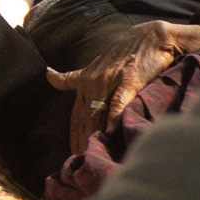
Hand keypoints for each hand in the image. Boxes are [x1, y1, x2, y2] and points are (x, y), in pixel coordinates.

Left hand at [46, 20, 199, 153]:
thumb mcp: (94, 66)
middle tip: (77, 162)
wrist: (150, 36)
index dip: (72, 135)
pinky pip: (118, 100)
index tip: (70, 155)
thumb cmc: (124, 53)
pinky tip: (110, 130)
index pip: (76, 114)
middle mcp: (93, 82)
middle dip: (79, 140)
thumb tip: (50, 76)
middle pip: (83, 117)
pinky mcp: (128, 80)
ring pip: (96, 111)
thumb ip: (73, 76)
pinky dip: (113, 115)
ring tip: (89, 154)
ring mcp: (109, 81)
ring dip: (92, 134)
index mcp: (85, 82)